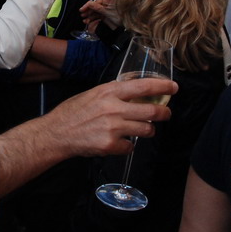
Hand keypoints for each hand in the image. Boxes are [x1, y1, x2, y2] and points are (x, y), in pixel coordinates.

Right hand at [0, 76, 175, 196]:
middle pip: (151, 111)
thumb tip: (135, 92)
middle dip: (164, 113)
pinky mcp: (111, 145)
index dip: (162, 86)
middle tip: (166, 114)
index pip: (143, 85)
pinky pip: (131, 146)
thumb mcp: (94, 94)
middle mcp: (114, 108)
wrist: (57, 133)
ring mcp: (113, 127)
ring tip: (143, 129)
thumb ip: (114, 93)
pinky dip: (128, 145)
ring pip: (146, 129)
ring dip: (148, 130)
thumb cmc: (73, 112)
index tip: (174, 87)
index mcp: (109, 92)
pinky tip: (118, 142)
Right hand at [80, 0, 119, 30]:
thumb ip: (98, 8)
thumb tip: (89, 3)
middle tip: (82, 11)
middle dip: (87, 7)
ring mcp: (106, 8)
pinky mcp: (105, 14)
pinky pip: (97, 14)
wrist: (126, 25)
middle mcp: (107, 2)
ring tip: (84, 18)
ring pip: (95, 9)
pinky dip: (92, 18)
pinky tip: (88, 21)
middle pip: (94, 2)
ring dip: (89, 14)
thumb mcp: (108, 12)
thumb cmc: (121, 16)